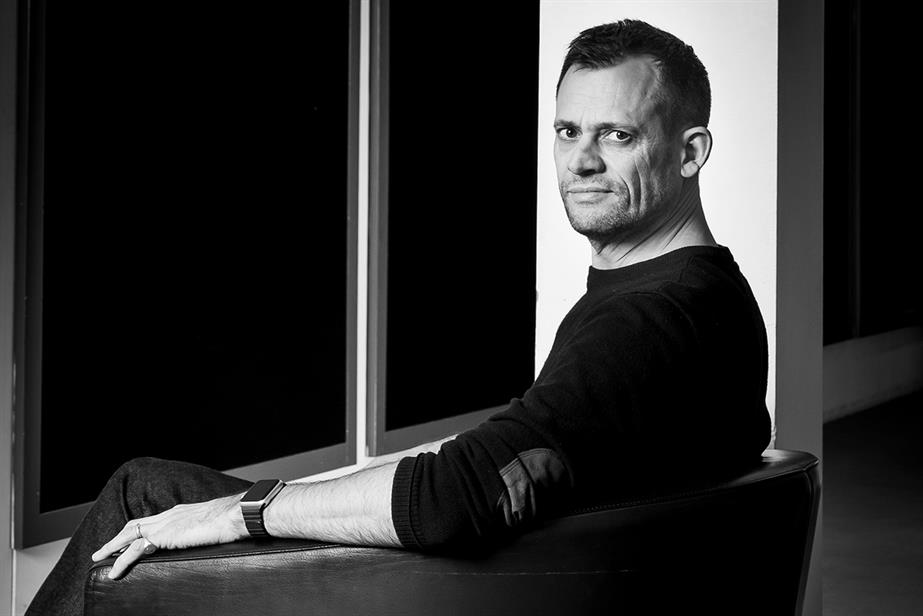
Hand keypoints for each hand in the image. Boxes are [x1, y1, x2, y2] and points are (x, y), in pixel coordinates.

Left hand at [91, 493, 247, 578]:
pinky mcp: (163, 535)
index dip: (142, 530)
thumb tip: (217, 540)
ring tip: (101, 557)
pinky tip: (115, 571)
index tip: (132, 540)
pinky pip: (135, 549)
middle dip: (120, 536)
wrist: (237, 515)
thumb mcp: (218, 527)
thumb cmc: (235, 520)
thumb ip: (209, 532)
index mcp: (183, 512)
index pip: (155, 520)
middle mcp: (171, 515)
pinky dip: (122, 560)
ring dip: (113, 546)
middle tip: (107, 548)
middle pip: (138, 524)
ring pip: (130, 534)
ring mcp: (166, 523)